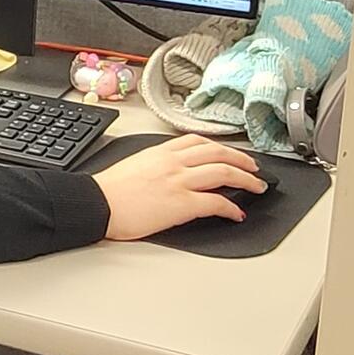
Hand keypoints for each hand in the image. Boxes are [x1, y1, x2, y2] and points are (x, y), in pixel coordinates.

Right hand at [93, 135, 265, 239]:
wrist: (97, 203)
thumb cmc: (109, 190)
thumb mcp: (135, 164)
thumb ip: (157, 164)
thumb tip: (169, 173)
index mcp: (161, 151)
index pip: (199, 141)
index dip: (220, 147)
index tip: (230, 153)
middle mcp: (173, 161)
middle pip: (218, 152)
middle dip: (242, 159)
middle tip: (254, 167)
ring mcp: (180, 181)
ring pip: (224, 172)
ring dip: (247, 179)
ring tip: (257, 186)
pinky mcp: (182, 203)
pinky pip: (216, 202)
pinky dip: (231, 207)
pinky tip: (236, 213)